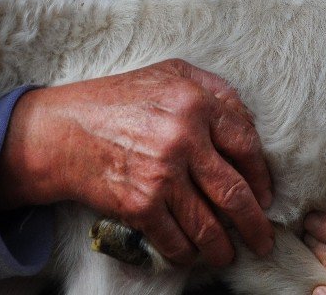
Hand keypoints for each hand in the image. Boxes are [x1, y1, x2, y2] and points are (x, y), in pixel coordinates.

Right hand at [0, 58, 274, 266]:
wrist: (60, 131)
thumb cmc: (115, 100)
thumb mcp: (168, 73)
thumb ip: (212, 88)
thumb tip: (249, 121)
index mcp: (194, 101)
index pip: (247, 145)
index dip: (261, 176)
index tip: (265, 194)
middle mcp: (183, 137)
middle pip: (236, 193)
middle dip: (255, 224)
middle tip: (262, 238)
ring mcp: (162, 173)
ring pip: (209, 225)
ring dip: (223, 248)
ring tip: (228, 254)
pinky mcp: (140, 204)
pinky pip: (176, 241)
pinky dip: (187, 254)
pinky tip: (191, 253)